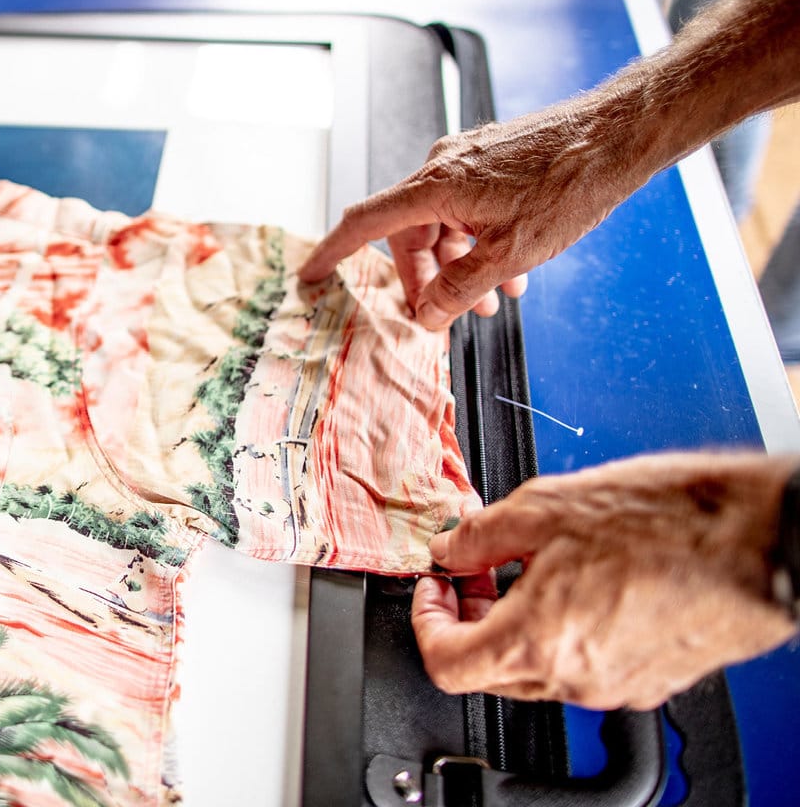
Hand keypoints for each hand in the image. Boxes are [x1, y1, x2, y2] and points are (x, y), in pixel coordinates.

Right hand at [298, 102, 654, 328]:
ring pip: (443, 227)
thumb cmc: (571, 182)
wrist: (617, 135)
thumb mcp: (512, 252)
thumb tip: (428, 314)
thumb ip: (461, 288)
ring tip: (494, 300)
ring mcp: (467, 162)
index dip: (333, 252)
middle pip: (410, 235)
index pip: (365, 223)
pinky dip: (480, 245)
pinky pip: (467, 212)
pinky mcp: (490, 162)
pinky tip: (512, 273)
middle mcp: (442, 168)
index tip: (311, 275)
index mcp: (435, 186)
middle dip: (428, 281)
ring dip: (461, 268)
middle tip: (447, 316)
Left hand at [411, 452, 797, 709]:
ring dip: (517, 621)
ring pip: (539, 669)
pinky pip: (588, 664)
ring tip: (530, 564)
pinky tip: (580, 578)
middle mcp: (577, 679)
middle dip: (470, 617)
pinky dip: (565, 628)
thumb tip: (448, 547)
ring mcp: (619, 685)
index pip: (445, 662)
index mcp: (538, 642)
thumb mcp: (548, 506)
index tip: (436, 585)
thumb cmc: (671, 520)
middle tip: (476, 569)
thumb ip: (481, 534)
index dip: (426, 619)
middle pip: (489, 670)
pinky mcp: (654, 676)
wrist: (765, 537)